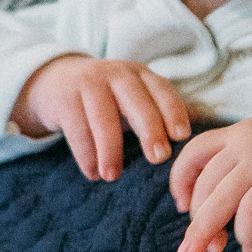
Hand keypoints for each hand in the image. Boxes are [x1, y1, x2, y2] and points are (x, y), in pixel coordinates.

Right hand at [16, 56, 191, 180]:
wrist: (54, 80)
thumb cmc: (106, 98)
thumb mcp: (131, 97)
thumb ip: (157, 113)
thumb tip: (196, 145)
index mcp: (139, 75)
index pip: (162, 89)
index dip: (174, 111)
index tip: (183, 136)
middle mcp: (116, 75)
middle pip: (136, 101)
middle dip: (150, 128)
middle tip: (160, 157)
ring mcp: (88, 84)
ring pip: (103, 118)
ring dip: (109, 149)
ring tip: (112, 176)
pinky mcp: (64, 99)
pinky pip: (77, 129)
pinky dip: (85, 155)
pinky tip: (92, 174)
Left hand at [167, 116, 251, 251]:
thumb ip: (240, 171)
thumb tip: (217, 214)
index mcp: (237, 134)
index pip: (194, 152)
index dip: (180, 181)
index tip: (181, 205)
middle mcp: (245, 145)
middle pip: (205, 184)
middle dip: (195, 220)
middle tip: (190, 249)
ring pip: (220, 199)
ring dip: (210, 230)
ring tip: (211, 251)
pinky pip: (250, 211)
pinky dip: (245, 232)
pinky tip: (250, 244)